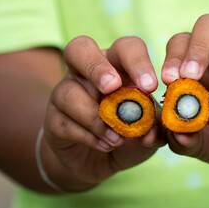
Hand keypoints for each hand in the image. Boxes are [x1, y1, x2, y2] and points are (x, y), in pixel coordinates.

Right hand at [43, 36, 164, 190]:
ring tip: (117, 139)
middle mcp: (88, 72)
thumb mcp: (149, 131)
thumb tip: (151, 133)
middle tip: (112, 87)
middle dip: (96, 67)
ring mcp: (66, 92)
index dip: (137, 61)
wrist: (103, 160)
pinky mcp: (54, 119)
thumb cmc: (130, 133)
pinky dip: (87, 136)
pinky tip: (105, 145)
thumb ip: (154, 128)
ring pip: (69, 93)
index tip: (150, 86)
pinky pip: (63, 122)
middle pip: (80, 48)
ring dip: (95, 118)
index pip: (126, 47)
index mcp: (117, 65)